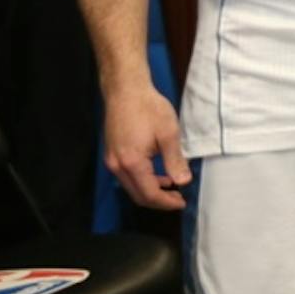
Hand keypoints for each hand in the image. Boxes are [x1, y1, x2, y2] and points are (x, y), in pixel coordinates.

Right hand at [102, 82, 187, 210]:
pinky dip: (142, 180)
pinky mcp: (111, 154)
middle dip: (159, 201)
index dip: (166, 202)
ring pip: (131, 187)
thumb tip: (183, 181)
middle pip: (137, 195)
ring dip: (151, 190)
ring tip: (172, 186)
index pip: (149, 194)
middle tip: (178, 199)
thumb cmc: (148, 108)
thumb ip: (175, 160)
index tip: (182, 202)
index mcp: (132, 163)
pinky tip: (157, 174)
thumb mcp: (168, 133)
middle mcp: (117, 166)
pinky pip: (127, 176)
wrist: (125, 91)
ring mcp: (111, 160)